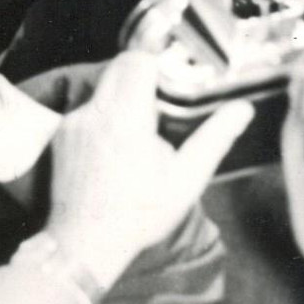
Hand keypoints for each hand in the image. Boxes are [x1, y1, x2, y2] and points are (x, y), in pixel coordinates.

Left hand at [45, 52, 252, 288]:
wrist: (86, 244)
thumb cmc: (139, 214)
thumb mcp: (186, 179)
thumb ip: (215, 138)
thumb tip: (242, 110)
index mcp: (125, 117)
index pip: (138, 60)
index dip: (158, 63)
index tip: (173, 79)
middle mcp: (95, 112)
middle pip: (118, 67)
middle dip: (142, 76)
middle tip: (162, 104)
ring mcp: (74, 122)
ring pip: (102, 88)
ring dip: (122, 98)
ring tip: (141, 131)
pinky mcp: (62, 134)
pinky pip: (87, 110)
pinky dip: (103, 117)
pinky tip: (117, 148)